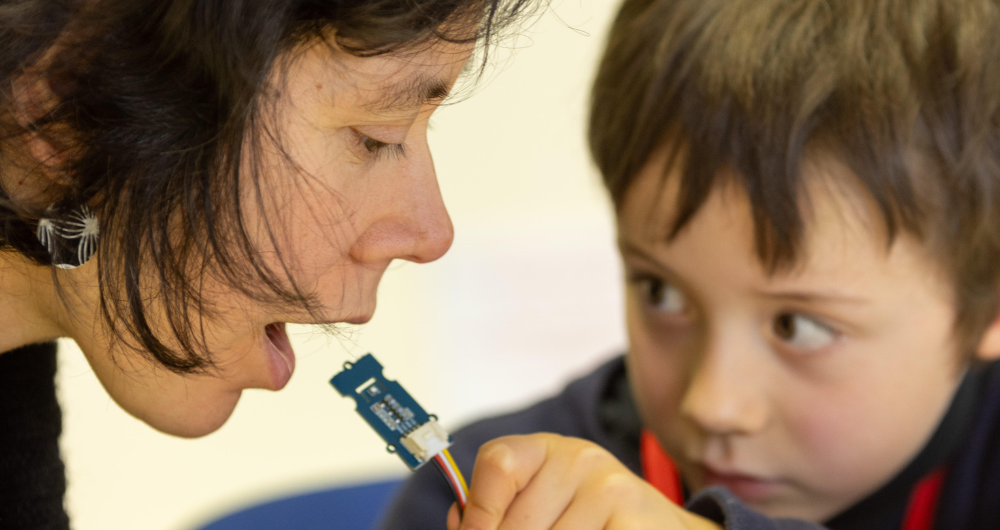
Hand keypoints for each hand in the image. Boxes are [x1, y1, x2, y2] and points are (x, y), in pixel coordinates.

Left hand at [447, 433, 721, 529]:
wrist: (662, 527)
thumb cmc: (588, 521)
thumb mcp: (540, 504)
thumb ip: (494, 512)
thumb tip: (458, 524)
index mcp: (545, 449)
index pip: (496, 465)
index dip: (478, 515)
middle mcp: (579, 457)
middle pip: (516, 524)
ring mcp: (610, 488)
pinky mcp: (634, 520)